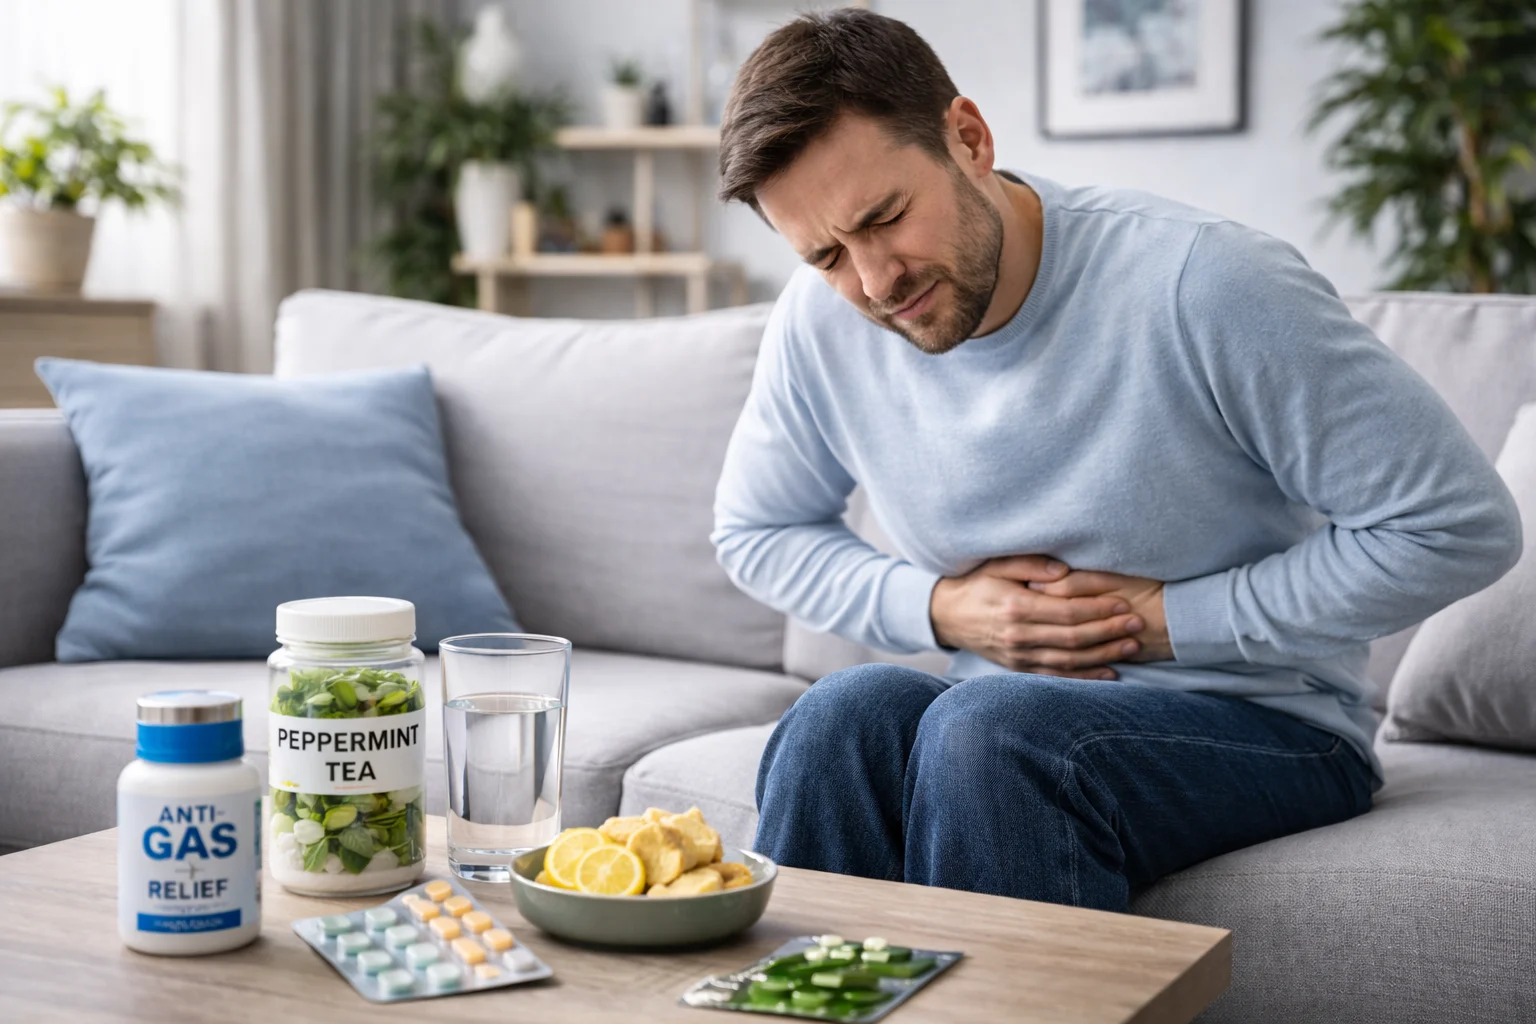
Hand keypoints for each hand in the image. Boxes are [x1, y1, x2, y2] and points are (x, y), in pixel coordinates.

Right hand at [929, 555, 1149, 679]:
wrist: (945, 615)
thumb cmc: (976, 583)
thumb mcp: (997, 564)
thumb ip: (1031, 563)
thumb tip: (1065, 570)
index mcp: (1015, 606)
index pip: (1067, 611)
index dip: (1098, 609)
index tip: (1123, 603)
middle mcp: (1018, 635)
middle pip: (1073, 637)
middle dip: (1109, 631)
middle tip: (1137, 624)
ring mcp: (1018, 656)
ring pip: (1069, 660)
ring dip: (1104, 655)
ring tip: (1131, 646)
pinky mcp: (1018, 668)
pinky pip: (1056, 676)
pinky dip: (1084, 677)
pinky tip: (1109, 673)